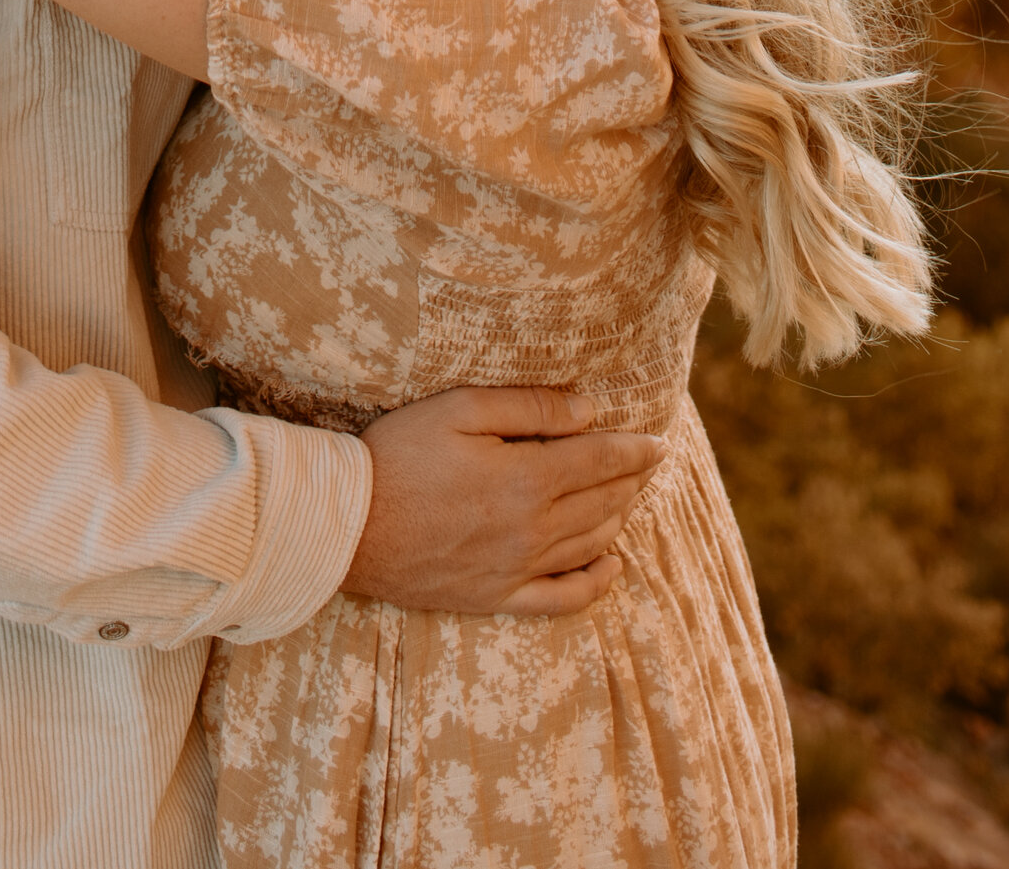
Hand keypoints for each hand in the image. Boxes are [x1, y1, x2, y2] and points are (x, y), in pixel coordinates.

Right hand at [346, 386, 661, 618]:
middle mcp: (531, 530)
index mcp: (525, 479)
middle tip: (652, 462)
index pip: (599, 460)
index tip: (661, 441)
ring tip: (633, 497)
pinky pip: (562, 599)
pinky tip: (612, 567)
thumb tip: (590, 410)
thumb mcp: (459, 409)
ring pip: (589, 546)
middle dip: (633, 480)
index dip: (635, 449)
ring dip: (619, 519)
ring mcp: (516, 570)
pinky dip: (595, 585)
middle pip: (601, 502)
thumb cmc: (398, 455)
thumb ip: (529, 408)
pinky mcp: (496, 597)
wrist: (348, 527)